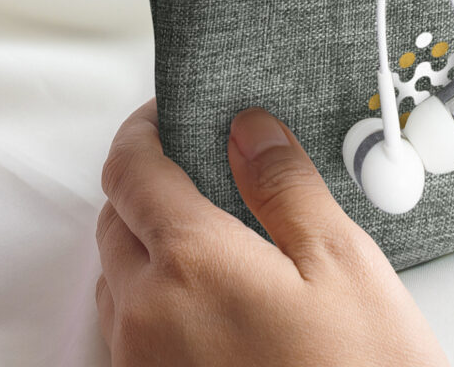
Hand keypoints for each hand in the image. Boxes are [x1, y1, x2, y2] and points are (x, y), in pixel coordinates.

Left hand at [95, 99, 447, 366]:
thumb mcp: (339, 258)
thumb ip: (284, 184)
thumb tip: (249, 129)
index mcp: (192, 266)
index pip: (133, 172)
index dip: (144, 130)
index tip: (165, 112)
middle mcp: (148, 317)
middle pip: (114, 220)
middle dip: (144, 180)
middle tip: (196, 161)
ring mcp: (143, 364)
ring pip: (115, 275)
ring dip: (144, 237)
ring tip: (210, 225)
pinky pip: (127, 326)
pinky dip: (150, 289)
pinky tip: (207, 290)